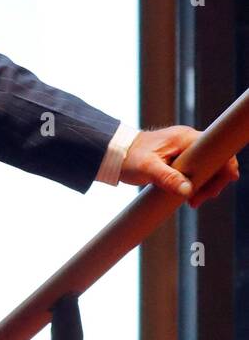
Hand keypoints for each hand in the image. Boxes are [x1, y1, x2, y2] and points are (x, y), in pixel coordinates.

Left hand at [119, 126, 239, 207]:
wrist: (114, 154)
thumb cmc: (128, 156)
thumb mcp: (147, 168)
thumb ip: (167, 178)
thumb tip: (188, 190)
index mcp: (186, 138)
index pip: (218, 150)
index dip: (225, 169)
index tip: (214, 189)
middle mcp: (189, 141)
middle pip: (216, 162)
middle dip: (211, 183)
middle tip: (197, 201)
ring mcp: (186, 149)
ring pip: (208, 168)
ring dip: (203, 186)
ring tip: (191, 201)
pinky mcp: (181, 157)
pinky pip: (198, 171)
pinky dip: (196, 184)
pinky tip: (188, 196)